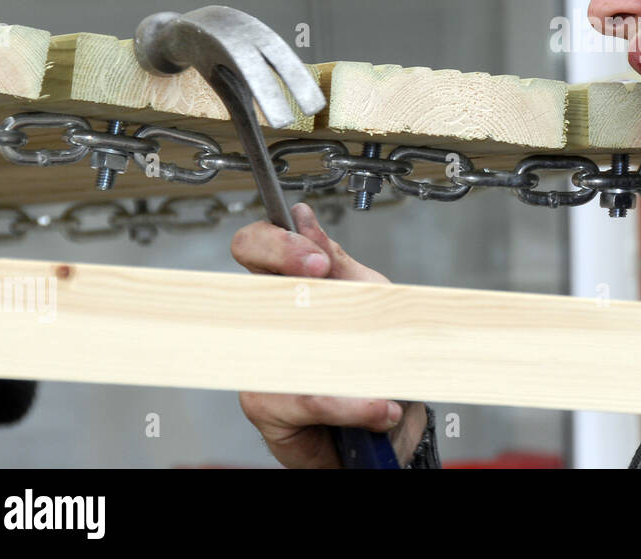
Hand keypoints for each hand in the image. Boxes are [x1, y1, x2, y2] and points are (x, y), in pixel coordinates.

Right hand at [231, 201, 426, 467]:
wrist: (397, 422)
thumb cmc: (377, 356)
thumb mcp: (371, 300)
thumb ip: (339, 265)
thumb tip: (303, 217)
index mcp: (288, 288)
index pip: (254, 248)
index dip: (273, 244)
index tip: (315, 257)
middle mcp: (265, 324)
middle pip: (243, 285)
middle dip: (283, 270)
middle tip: (324, 272)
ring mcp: (261, 366)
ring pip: (282, 345)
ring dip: (336, 349)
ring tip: (376, 355)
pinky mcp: (269, 411)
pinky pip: (305, 400)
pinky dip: (349, 403)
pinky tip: (380, 407)